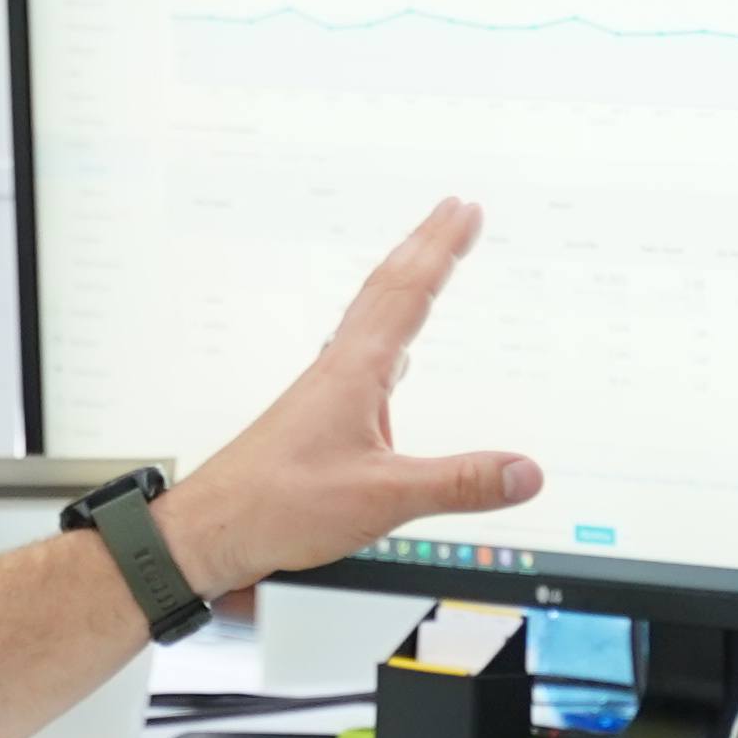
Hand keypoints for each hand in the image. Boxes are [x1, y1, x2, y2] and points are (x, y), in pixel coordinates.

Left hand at [161, 197, 546, 599]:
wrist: (212, 528)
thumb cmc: (279, 505)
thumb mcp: (384, 498)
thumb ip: (459, 484)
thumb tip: (524, 470)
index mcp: (354, 373)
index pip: (407, 294)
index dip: (441, 249)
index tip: (466, 212)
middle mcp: (338, 370)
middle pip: (387, 290)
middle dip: (425, 245)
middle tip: (453, 209)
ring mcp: (325, 392)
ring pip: (370, 318)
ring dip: (404, 282)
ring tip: (426, 260)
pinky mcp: (317, 417)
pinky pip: (361, 356)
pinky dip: (385, 334)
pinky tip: (392, 358)